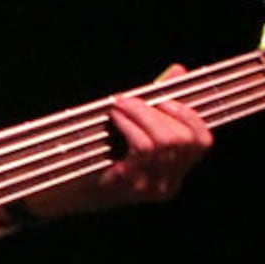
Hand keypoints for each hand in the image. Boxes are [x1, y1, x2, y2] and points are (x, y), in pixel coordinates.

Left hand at [36, 67, 212, 217]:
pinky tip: (116, 118)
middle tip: (132, 99)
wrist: (61, 193)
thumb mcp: (131, 132)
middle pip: (184, 139)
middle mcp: (168, 184)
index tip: (166, 99)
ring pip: (165, 141)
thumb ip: (158, 104)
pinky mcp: (129, 184)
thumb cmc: (97, 157)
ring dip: (141, 114)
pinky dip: (130, 124)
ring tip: (120, 106)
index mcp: (175, 173)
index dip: (190, 115)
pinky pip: (143, 147)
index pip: (203, 142)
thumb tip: (179, 70)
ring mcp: (149, 187)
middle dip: (158, 110)